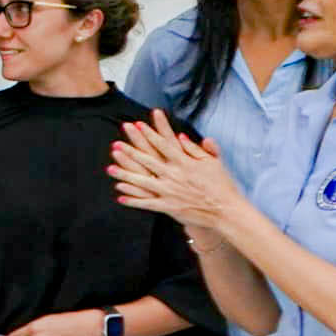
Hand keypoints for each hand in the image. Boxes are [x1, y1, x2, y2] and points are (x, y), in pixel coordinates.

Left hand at [110, 117, 239, 228]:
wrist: (225, 210)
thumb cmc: (222, 185)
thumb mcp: (212, 162)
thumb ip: (196, 149)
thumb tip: (180, 137)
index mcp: (184, 163)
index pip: (163, 145)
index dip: (149, 135)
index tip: (138, 125)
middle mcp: (174, 175)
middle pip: (148, 160)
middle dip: (130, 152)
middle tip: (115, 144)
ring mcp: (170, 191)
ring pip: (142, 181)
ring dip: (125, 174)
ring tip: (109, 169)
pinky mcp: (168, 207)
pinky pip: (147, 202)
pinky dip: (133, 199)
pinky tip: (120, 195)